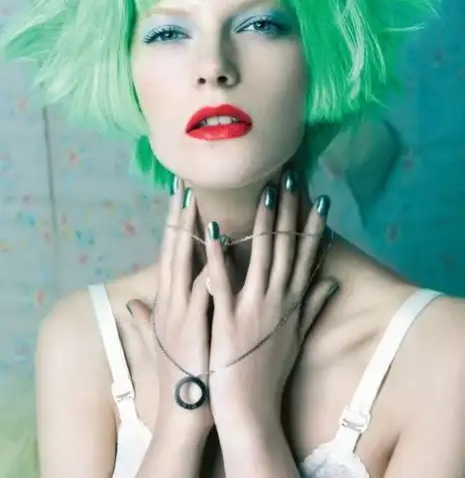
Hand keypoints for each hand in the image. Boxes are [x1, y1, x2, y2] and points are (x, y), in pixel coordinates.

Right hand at [126, 180, 212, 433]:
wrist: (184, 411)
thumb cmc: (180, 374)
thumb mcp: (162, 342)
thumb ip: (149, 318)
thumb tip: (133, 302)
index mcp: (168, 302)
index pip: (170, 254)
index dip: (174, 225)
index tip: (181, 197)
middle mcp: (172, 301)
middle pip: (173, 250)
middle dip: (178, 216)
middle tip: (185, 183)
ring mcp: (183, 312)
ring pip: (185, 263)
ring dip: (192, 232)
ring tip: (200, 202)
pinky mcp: (196, 327)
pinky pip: (204, 292)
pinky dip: (210, 269)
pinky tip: (220, 248)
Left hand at [205, 173, 336, 424]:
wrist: (251, 411)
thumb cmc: (269, 373)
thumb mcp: (296, 338)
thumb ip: (312, 307)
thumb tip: (332, 282)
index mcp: (291, 303)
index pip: (305, 255)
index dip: (312, 225)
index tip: (318, 197)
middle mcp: (277, 300)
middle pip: (286, 247)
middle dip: (289, 211)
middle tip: (291, 177)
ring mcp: (254, 308)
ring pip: (260, 256)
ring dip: (262, 221)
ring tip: (264, 190)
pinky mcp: (229, 320)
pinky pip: (223, 281)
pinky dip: (218, 255)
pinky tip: (213, 229)